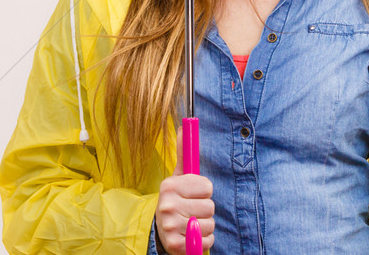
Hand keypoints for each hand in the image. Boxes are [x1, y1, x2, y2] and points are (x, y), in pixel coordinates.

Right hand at [155, 128, 214, 254]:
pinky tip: (191, 235)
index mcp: (170, 185)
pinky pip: (206, 242)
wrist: (158, 229)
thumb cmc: (175, 199)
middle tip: (192, 209)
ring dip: (205, 225)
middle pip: (210, 207)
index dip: (205, 191)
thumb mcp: (178, 176)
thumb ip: (184, 153)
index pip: (207, 187)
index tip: (195, 193)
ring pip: (209, 225)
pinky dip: (203, 241)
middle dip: (205, 209)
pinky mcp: (175, 246)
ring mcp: (170, 226)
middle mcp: (168, 205)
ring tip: (192, 222)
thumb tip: (185, 125)